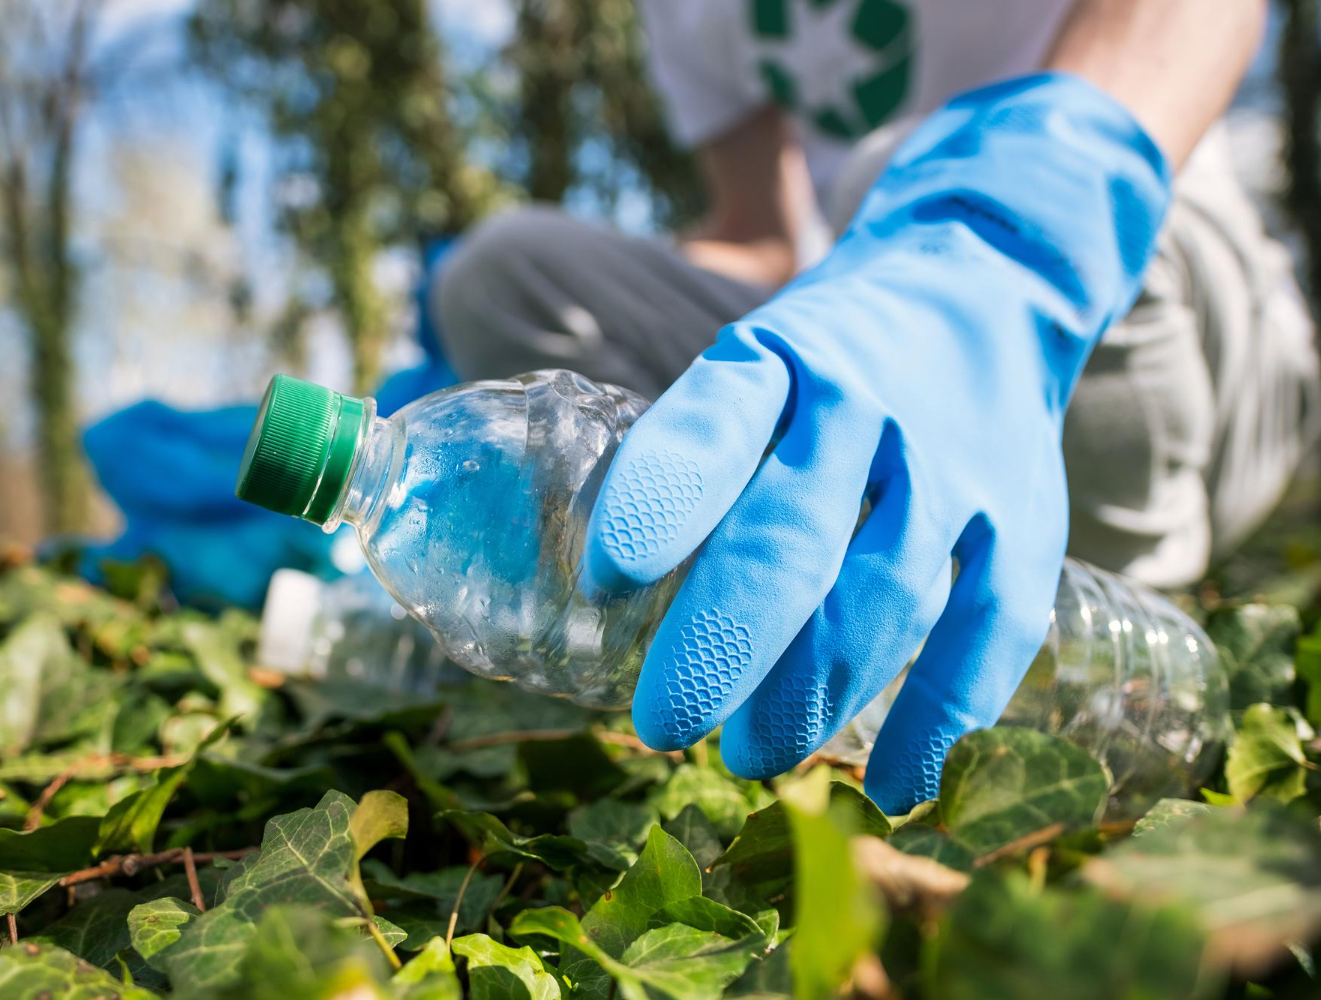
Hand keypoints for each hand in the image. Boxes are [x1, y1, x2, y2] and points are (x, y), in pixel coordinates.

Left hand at [584, 74, 1169, 812]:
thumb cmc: (830, 359)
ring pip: (884, 595)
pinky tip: (890, 787)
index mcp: (779, 360)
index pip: (713, 423)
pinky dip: (940, 717)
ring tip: (749, 755)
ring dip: (812, 693)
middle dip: (722, 643)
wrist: (986, 285)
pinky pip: (988, 629)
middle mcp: (868, 406)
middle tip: (662, 722)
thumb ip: (695, 461)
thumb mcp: (753, 364)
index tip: (603, 582)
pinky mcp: (1024, 520)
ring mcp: (955, 465)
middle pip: (793, 537)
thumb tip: (605, 601)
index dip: (658, 503)